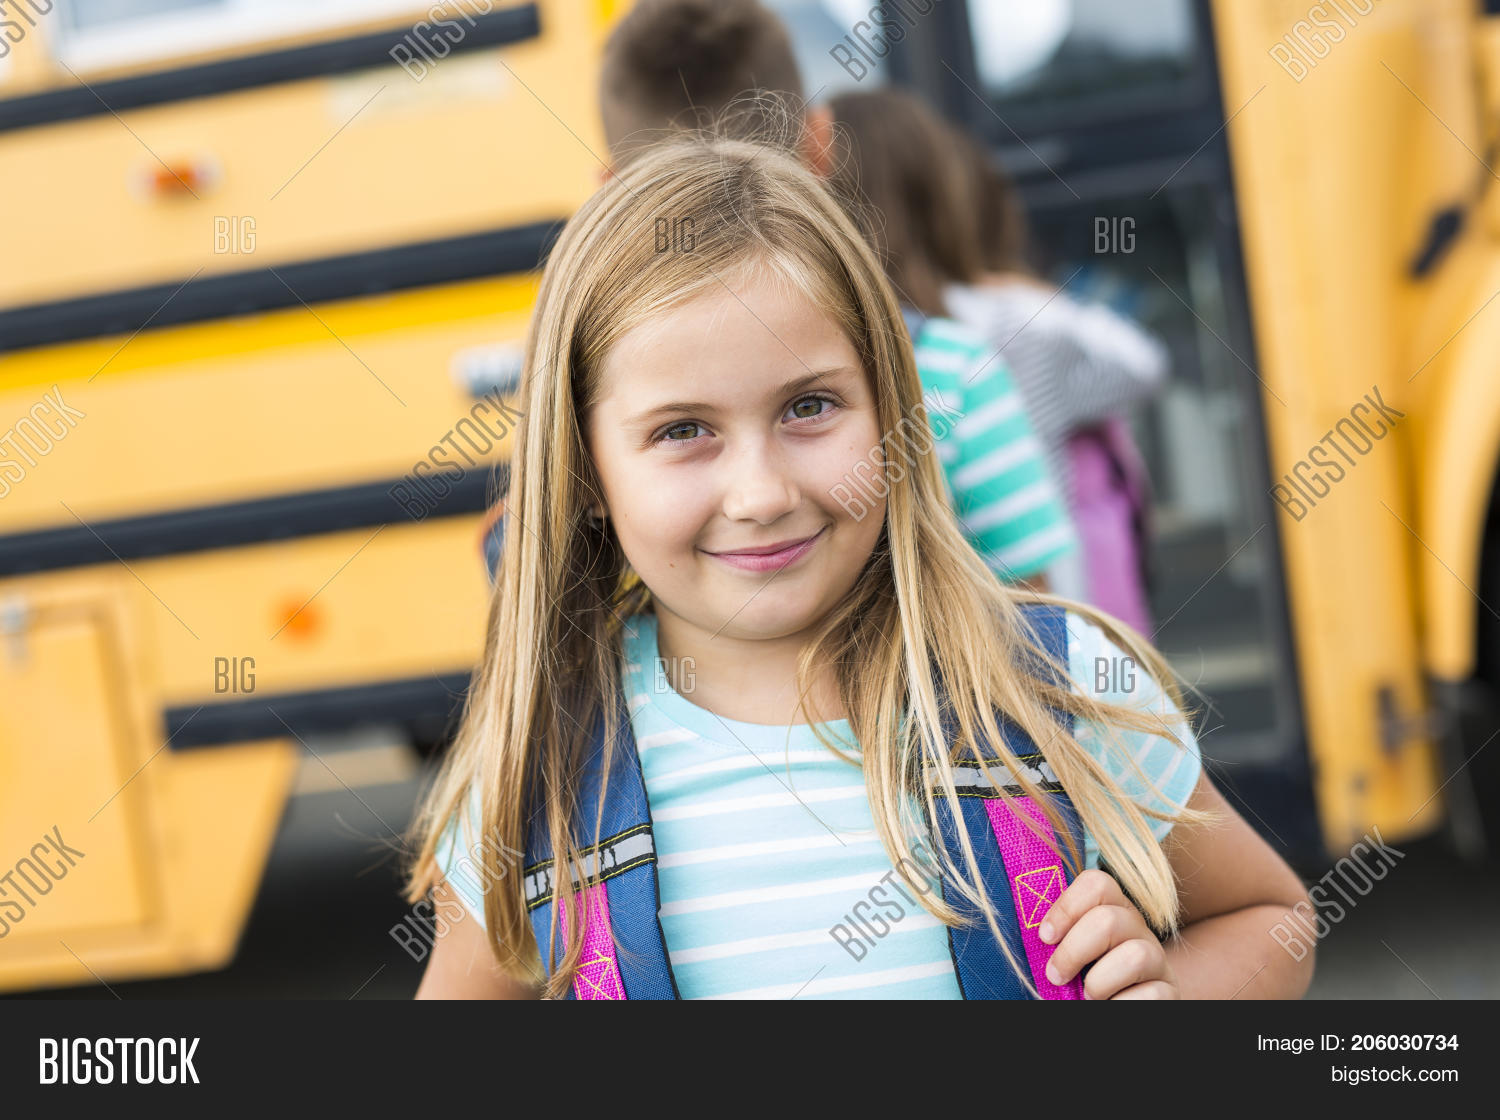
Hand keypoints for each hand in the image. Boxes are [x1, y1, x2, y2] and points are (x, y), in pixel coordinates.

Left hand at [1037, 868, 1178, 999]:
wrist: (1120, 1003)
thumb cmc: (1083, 976)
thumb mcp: (1071, 952)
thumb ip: (1058, 938)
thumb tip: (1037, 935)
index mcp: (1111, 909)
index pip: (1096, 884)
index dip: (1066, 907)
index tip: (1045, 938)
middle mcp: (1138, 928)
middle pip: (1108, 920)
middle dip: (1073, 951)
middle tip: (1055, 976)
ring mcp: (1158, 958)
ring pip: (1135, 955)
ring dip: (1099, 982)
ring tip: (1088, 997)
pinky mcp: (1169, 990)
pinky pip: (1153, 994)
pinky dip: (1122, 1005)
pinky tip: (1111, 1007)